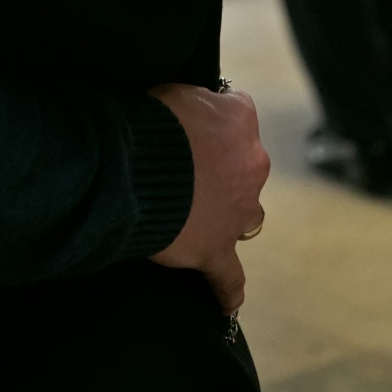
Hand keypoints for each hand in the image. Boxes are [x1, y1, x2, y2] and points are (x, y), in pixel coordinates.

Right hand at [149, 82, 268, 313]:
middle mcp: (251, 165)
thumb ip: (196, 104)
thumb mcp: (178, 90)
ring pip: (247, 216)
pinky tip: (225, 301)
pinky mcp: (217, 249)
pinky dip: (227, 290)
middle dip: (223, 169)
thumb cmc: (155, 119)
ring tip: (200, 214)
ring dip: (230, 213)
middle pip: (245, 167)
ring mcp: (238, 211)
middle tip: (185, 167)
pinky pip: (229, 276)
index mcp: (241, 120)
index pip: (237, 114)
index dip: (212, 121)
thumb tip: (192, 116)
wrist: (141, 164)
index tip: (190, 124)